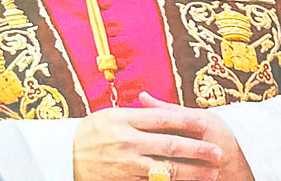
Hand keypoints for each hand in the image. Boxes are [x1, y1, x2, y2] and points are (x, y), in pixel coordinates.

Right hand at [72, 94, 229, 180]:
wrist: (62, 158)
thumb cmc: (88, 134)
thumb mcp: (109, 115)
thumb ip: (137, 113)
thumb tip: (160, 107)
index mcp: (124, 120)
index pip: (163, 119)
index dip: (187, 121)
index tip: (205, 123)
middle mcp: (127, 143)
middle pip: (171, 146)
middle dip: (198, 151)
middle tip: (218, 153)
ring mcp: (126, 165)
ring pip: (166, 171)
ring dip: (192, 174)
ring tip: (211, 174)